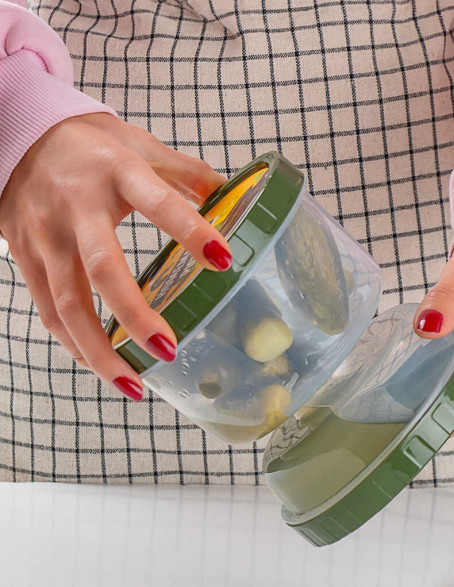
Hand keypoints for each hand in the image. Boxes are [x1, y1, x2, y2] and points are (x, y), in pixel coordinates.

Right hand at [0, 113, 230, 400]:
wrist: (16, 134)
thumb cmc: (90, 143)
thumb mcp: (141, 144)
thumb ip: (187, 172)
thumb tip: (232, 196)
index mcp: (116, 172)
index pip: (158, 202)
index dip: (190, 231)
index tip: (222, 261)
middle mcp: (77, 207)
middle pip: (102, 268)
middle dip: (135, 316)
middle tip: (168, 350)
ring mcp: (46, 236)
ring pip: (67, 303)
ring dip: (99, 351)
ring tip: (134, 385)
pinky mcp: (25, 257)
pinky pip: (49, 309)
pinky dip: (75, 342)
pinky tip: (101, 364)